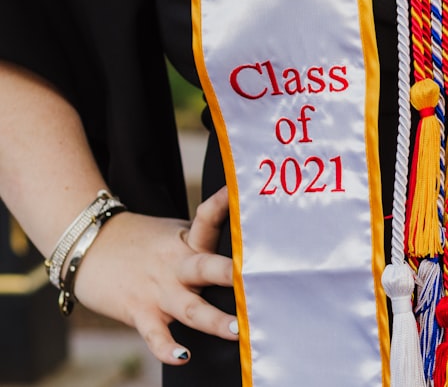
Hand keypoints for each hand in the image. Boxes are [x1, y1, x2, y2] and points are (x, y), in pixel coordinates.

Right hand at [73, 187, 237, 363]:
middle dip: (230, 275)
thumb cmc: (140, 241)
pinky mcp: (140, 312)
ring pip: (190, 308)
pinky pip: (155, 334)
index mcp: (187, 242)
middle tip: (258, 280)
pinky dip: (168, 348)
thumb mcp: (173, 233)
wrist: (86, 246)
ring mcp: (159, 291)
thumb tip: (245, 243)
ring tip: (237, 329)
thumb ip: (203, 238)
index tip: (236, 194)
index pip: (207, 219)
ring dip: (214, 320)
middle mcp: (177, 266)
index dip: (222, 206)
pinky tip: (183, 356)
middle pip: (207, 268)